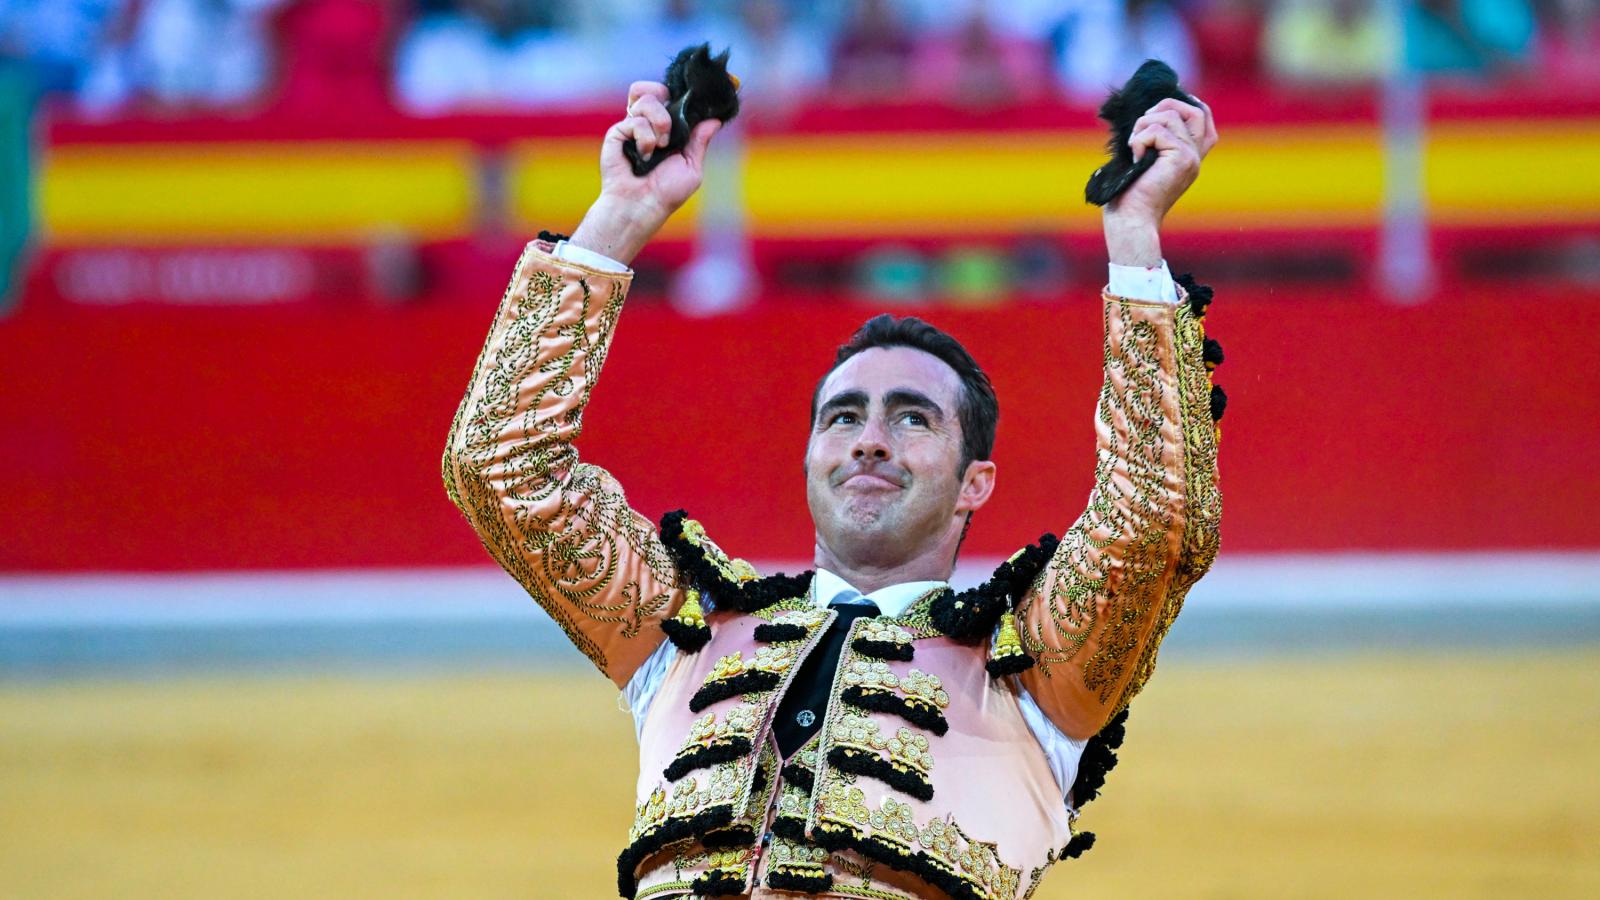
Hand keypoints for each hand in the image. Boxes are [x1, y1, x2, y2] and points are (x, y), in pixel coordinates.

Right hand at [568, 81, 722, 264]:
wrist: (642, 205)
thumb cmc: (666, 193)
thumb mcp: (692, 166)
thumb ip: (700, 140)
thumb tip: (715, 120)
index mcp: (668, 130)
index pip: (671, 98)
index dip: (678, 93)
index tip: (688, 98)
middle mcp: (649, 125)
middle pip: (655, 90)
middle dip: (666, 102)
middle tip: (670, 128)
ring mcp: (632, 127)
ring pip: (645, 98)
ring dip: (659, 122)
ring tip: (660, 146)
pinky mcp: (617, 132)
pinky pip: (634, 119)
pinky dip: (645, 138)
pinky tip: (644, 155)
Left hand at [1103, 97, 1217, 266]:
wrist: (1131, 221)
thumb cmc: (1130, 197)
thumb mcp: (1144, 161)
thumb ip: (1152, 140)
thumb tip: (1145, 114)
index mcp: (1189, 158)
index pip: (1203, 120)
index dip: (1188, 103)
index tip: (1163, 104)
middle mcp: (1195, 157)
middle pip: (1194, 110)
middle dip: (1164, 106)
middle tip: (1141, 125)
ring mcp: (1191, 157)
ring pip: (1169, 116)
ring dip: (1142, 126)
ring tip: (1134, 147)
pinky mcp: (1182, 158)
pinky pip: (1156, 131)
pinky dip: (1138, 140)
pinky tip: (1135, 159)